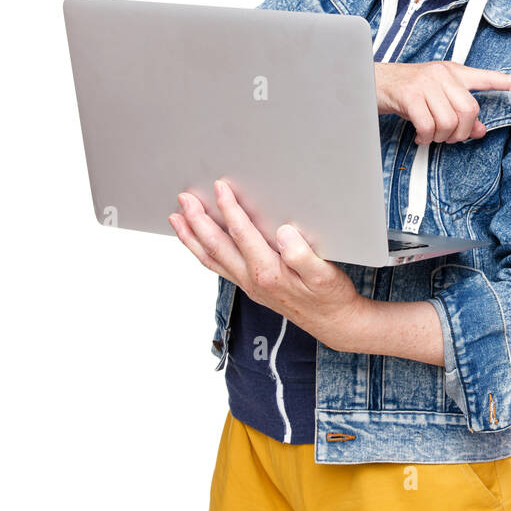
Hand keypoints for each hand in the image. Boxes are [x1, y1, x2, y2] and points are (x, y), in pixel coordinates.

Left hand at [168, 179, 363, 351]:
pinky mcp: (251, 286)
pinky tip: (198, 242)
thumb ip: (302, 255)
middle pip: (216, 246)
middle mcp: (252, 279)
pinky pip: (218, 266)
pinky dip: (202, 251)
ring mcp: (249, 284)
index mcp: (269, 272)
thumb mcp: (325, 274)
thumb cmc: (330, 297)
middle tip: (185, 198)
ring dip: (191, 236)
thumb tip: (283, 233)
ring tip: (177, 218)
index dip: (229, 209)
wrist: (333, 323)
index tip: (220, 188)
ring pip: (211, 258)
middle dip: (198, 220)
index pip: (242, 234)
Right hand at [374, 61, 510, 144]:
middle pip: (469, 110)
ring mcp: (426, 83)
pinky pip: (429, 126)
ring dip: (441, 137)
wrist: (372, 81)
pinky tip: (420, 136)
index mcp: (453, 72)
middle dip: (462, 132)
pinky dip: (426, 137)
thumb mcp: (436, 98)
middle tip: (450, 138)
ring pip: (449, 122)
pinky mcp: (410, 95)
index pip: (486, 77)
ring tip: (431, 136)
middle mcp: (442, 74)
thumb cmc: (407, 91)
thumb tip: (480, 130)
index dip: (509, 83)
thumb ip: (459, 112)